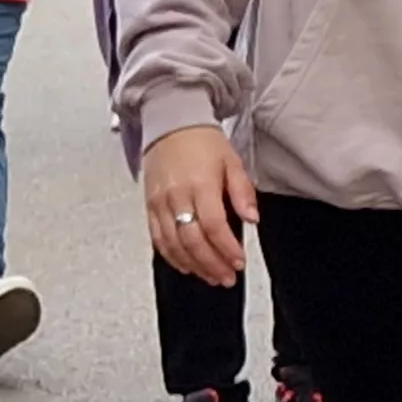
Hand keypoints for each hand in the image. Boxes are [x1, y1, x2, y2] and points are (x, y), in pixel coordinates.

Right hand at [143, 125, 257, 285]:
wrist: (171, 124)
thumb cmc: (202, 141)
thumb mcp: (232, 162)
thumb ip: (243, 193)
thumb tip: (252, 218)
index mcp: (200, 185)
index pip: (214, 226)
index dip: (226, 249)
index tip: (239, 261)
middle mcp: (177, 196)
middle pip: (192, 240)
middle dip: (212, 264)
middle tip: (227, 277)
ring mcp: (160, 203)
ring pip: (173, 244)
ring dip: (194, 265)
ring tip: (211, 276)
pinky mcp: (150, 206)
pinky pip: (158, 238)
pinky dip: (171, 256)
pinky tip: (186, 265)